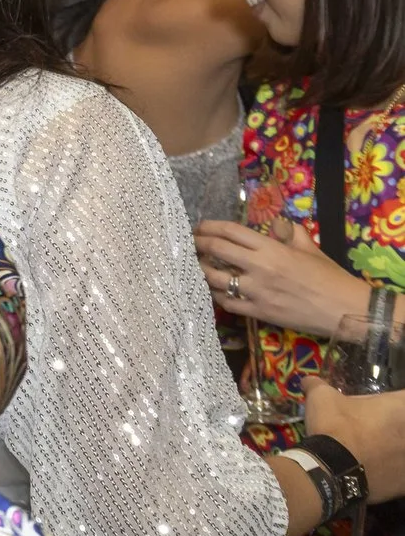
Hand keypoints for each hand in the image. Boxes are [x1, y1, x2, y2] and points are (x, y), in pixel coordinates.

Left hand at [194, 220, 366, 337]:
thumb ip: (289, 233)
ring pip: (215, 278)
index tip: (200, 227)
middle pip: (217, 250)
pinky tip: (213, 289)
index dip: (210, 226)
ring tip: (196, 265)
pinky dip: (216, 294)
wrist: (345, 309)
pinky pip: (227, 302)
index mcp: (272, 249)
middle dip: (198, 244)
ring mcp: (256, 291)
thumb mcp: (310, 248)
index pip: (231, 232)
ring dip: (201, 270)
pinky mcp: (258, 312)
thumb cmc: (329, 277)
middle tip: (189, 243)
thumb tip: (276, 223)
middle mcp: (259, 268)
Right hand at [303, 377, 404, 502]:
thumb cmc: (334, 427)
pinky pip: (399, 476)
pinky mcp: (403, 484)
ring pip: (401, 451)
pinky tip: (372, 471)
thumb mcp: (321, 398)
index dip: (393, 403)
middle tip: (371, 429)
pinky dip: (390, 473)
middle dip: (392, 426)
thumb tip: (307, 380)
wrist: (332, 470)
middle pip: (403, 426)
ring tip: (371, 452)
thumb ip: (317, 386)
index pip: (403, 399)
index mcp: (400, 408)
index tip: (378, 409)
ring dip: (392, 449)